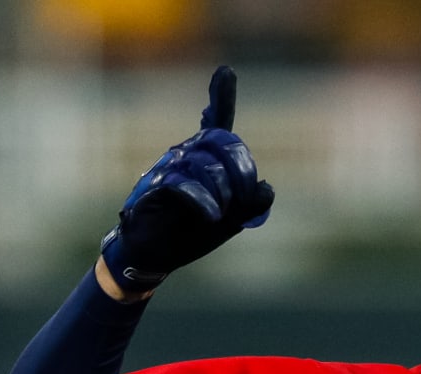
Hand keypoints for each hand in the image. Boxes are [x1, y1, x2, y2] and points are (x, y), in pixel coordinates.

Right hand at [99, 65, 275, 293]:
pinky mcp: (156, 186)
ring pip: (205, 162)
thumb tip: (266, 187)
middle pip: (221, 140)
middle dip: (241, 169)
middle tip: (245, 199)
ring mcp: (170, 168)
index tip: (225, 72)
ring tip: (221, 214)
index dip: (221, 97)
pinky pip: (184, 182)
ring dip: (223, 191)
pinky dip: (204, 200)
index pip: (216, 122)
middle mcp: (186, 154)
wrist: (154, 254)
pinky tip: (212, 215)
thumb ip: (251, 204)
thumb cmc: (190, 233)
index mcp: (205, 158)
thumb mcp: (232, 220)